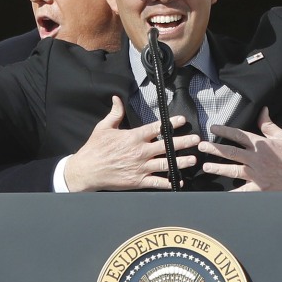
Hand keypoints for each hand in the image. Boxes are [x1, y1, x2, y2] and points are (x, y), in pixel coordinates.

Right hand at [64, 96, 199, 190]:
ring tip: (193, 160)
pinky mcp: (137, 181)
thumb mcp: (103, 128)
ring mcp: (140, 167)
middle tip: (196, 140)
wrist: (86, 171)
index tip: (182, 120)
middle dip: (183, 142)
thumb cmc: (94, 149)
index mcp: (133, 137)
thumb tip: (117, 99)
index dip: (171, 123)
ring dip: (181, 162)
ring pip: (165, 164)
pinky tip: (178, 182)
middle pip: (166, 146)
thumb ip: (115, 113)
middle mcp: (140, 152)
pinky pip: (156, 182)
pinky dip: (168, 183)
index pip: (156, 128)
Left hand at [198, 108, 281, 191]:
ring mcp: (256, 175)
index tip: (213, 128)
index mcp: (262, 145)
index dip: (224, 130)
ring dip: (217, 168)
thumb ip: (269, 125)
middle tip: (201, 146)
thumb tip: (262, 110)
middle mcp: (256, 159)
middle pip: (230, 152)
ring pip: (232, 170)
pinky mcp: (258, 189)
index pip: (239, 135)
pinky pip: (241, 191)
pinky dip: (230, 192)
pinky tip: (220, 193)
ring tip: (205, 166)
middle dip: (214, 148)